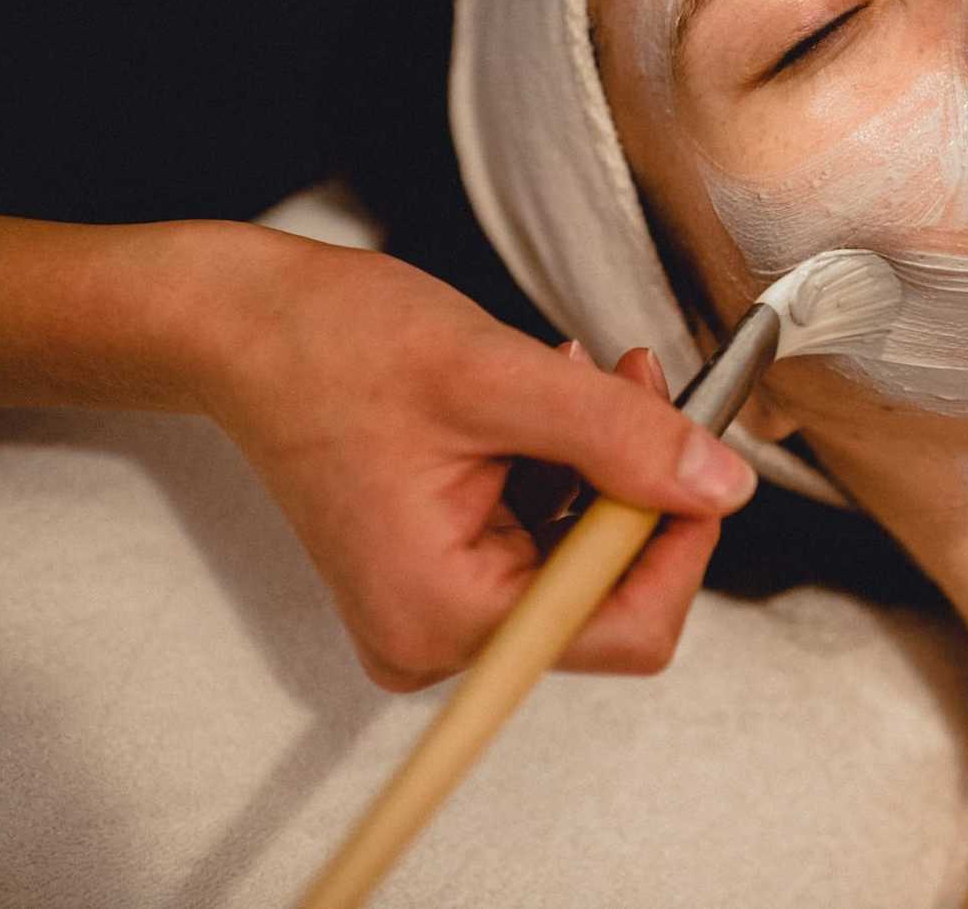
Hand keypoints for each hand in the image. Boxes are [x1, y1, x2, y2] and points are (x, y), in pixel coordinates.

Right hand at [201, 234, 754, 689]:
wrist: (245, 329)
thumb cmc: (335, 347)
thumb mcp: (498, 378)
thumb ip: (621, 438)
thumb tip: (722, 487)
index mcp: (442, 616)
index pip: (626, 628)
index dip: (679, 538)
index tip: (695, 445)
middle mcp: (436, 637)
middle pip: (606, 590)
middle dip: (639, 484)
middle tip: (638, 382)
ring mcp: (435, 610)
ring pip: (582, 555)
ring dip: (604, 463)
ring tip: (580, 377)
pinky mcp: (439, 574)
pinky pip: (543, 537)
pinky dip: (564, 467)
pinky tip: (544, 400)